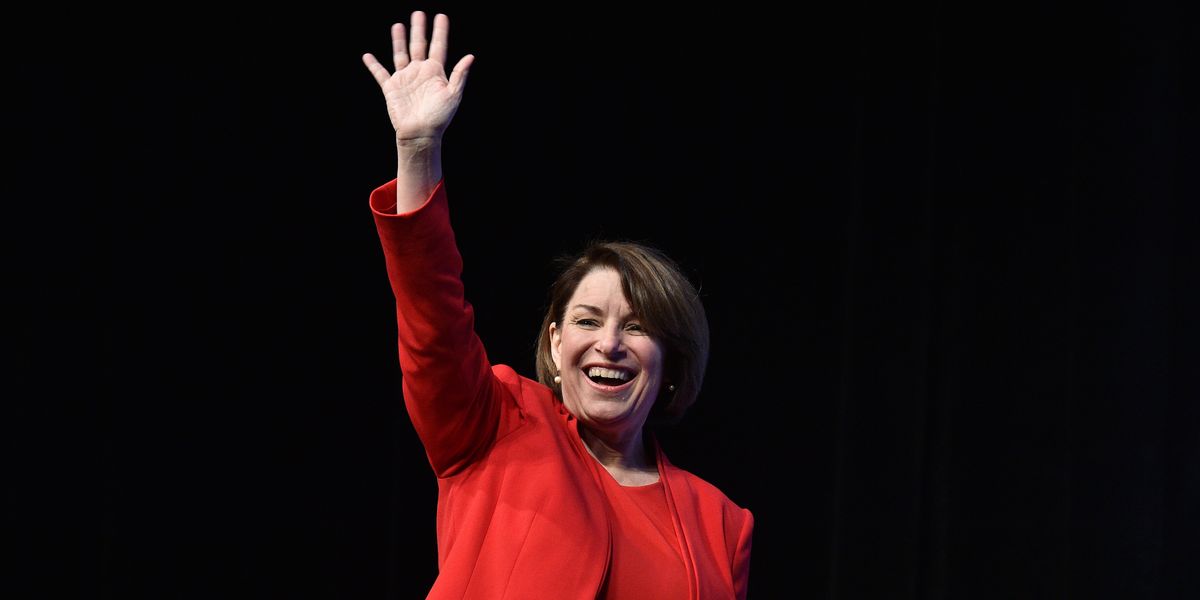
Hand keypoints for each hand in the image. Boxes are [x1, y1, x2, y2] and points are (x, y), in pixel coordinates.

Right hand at [362, 11, 473, 143]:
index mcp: (435, 72)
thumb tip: (471, 56)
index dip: (440, 31)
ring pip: (400, 54)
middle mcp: (420, 72)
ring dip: (399, 40)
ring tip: (398, 25)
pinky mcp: (391, 88)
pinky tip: (367, 56)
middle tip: (418, 13)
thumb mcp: (453, 95)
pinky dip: (373, 65)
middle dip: (418, 29)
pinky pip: (380, 73)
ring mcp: (405, 79)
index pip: (438, 46)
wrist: (420, 134)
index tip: (441, 16)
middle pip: (419, 45)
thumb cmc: (439, 118)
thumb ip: (459, 75)